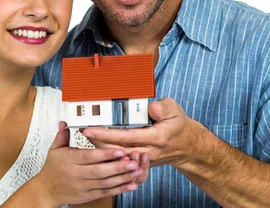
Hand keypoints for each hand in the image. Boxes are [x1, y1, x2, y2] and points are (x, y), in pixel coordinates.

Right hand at [34, 121, 144, 205]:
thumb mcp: (54, 149)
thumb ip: (62, 135)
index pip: (90, 157)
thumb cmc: (52, 169)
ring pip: (105, 183)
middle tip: (133, 161)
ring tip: (136, 171)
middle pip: (100, 171)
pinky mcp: (88, 195)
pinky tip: (131, 185)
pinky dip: (119, 189)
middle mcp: (78, 174)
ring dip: (122, 178)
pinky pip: (105, 192)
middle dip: (118, 167)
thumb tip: (65, 122)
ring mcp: (84, 185)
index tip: (119, 150)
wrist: (46, 190)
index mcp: (70, 160)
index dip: (105, 154)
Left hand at [82, 98, 201, 167]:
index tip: (89, 129)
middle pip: (116, 151)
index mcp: (156, 138)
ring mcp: (143, 159)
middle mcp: (148, 151)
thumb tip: (152, 107)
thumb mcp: (175, 110)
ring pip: (117, 157)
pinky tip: (98, 147)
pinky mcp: (140, 162)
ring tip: (87, 137)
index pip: (125, 137)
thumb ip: (163, 107)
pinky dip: (109, 155)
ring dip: (101, 149)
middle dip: (96, 142)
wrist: (187, 147)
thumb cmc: (179, 126)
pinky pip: (121, 161)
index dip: (105, 134)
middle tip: (82, 131)